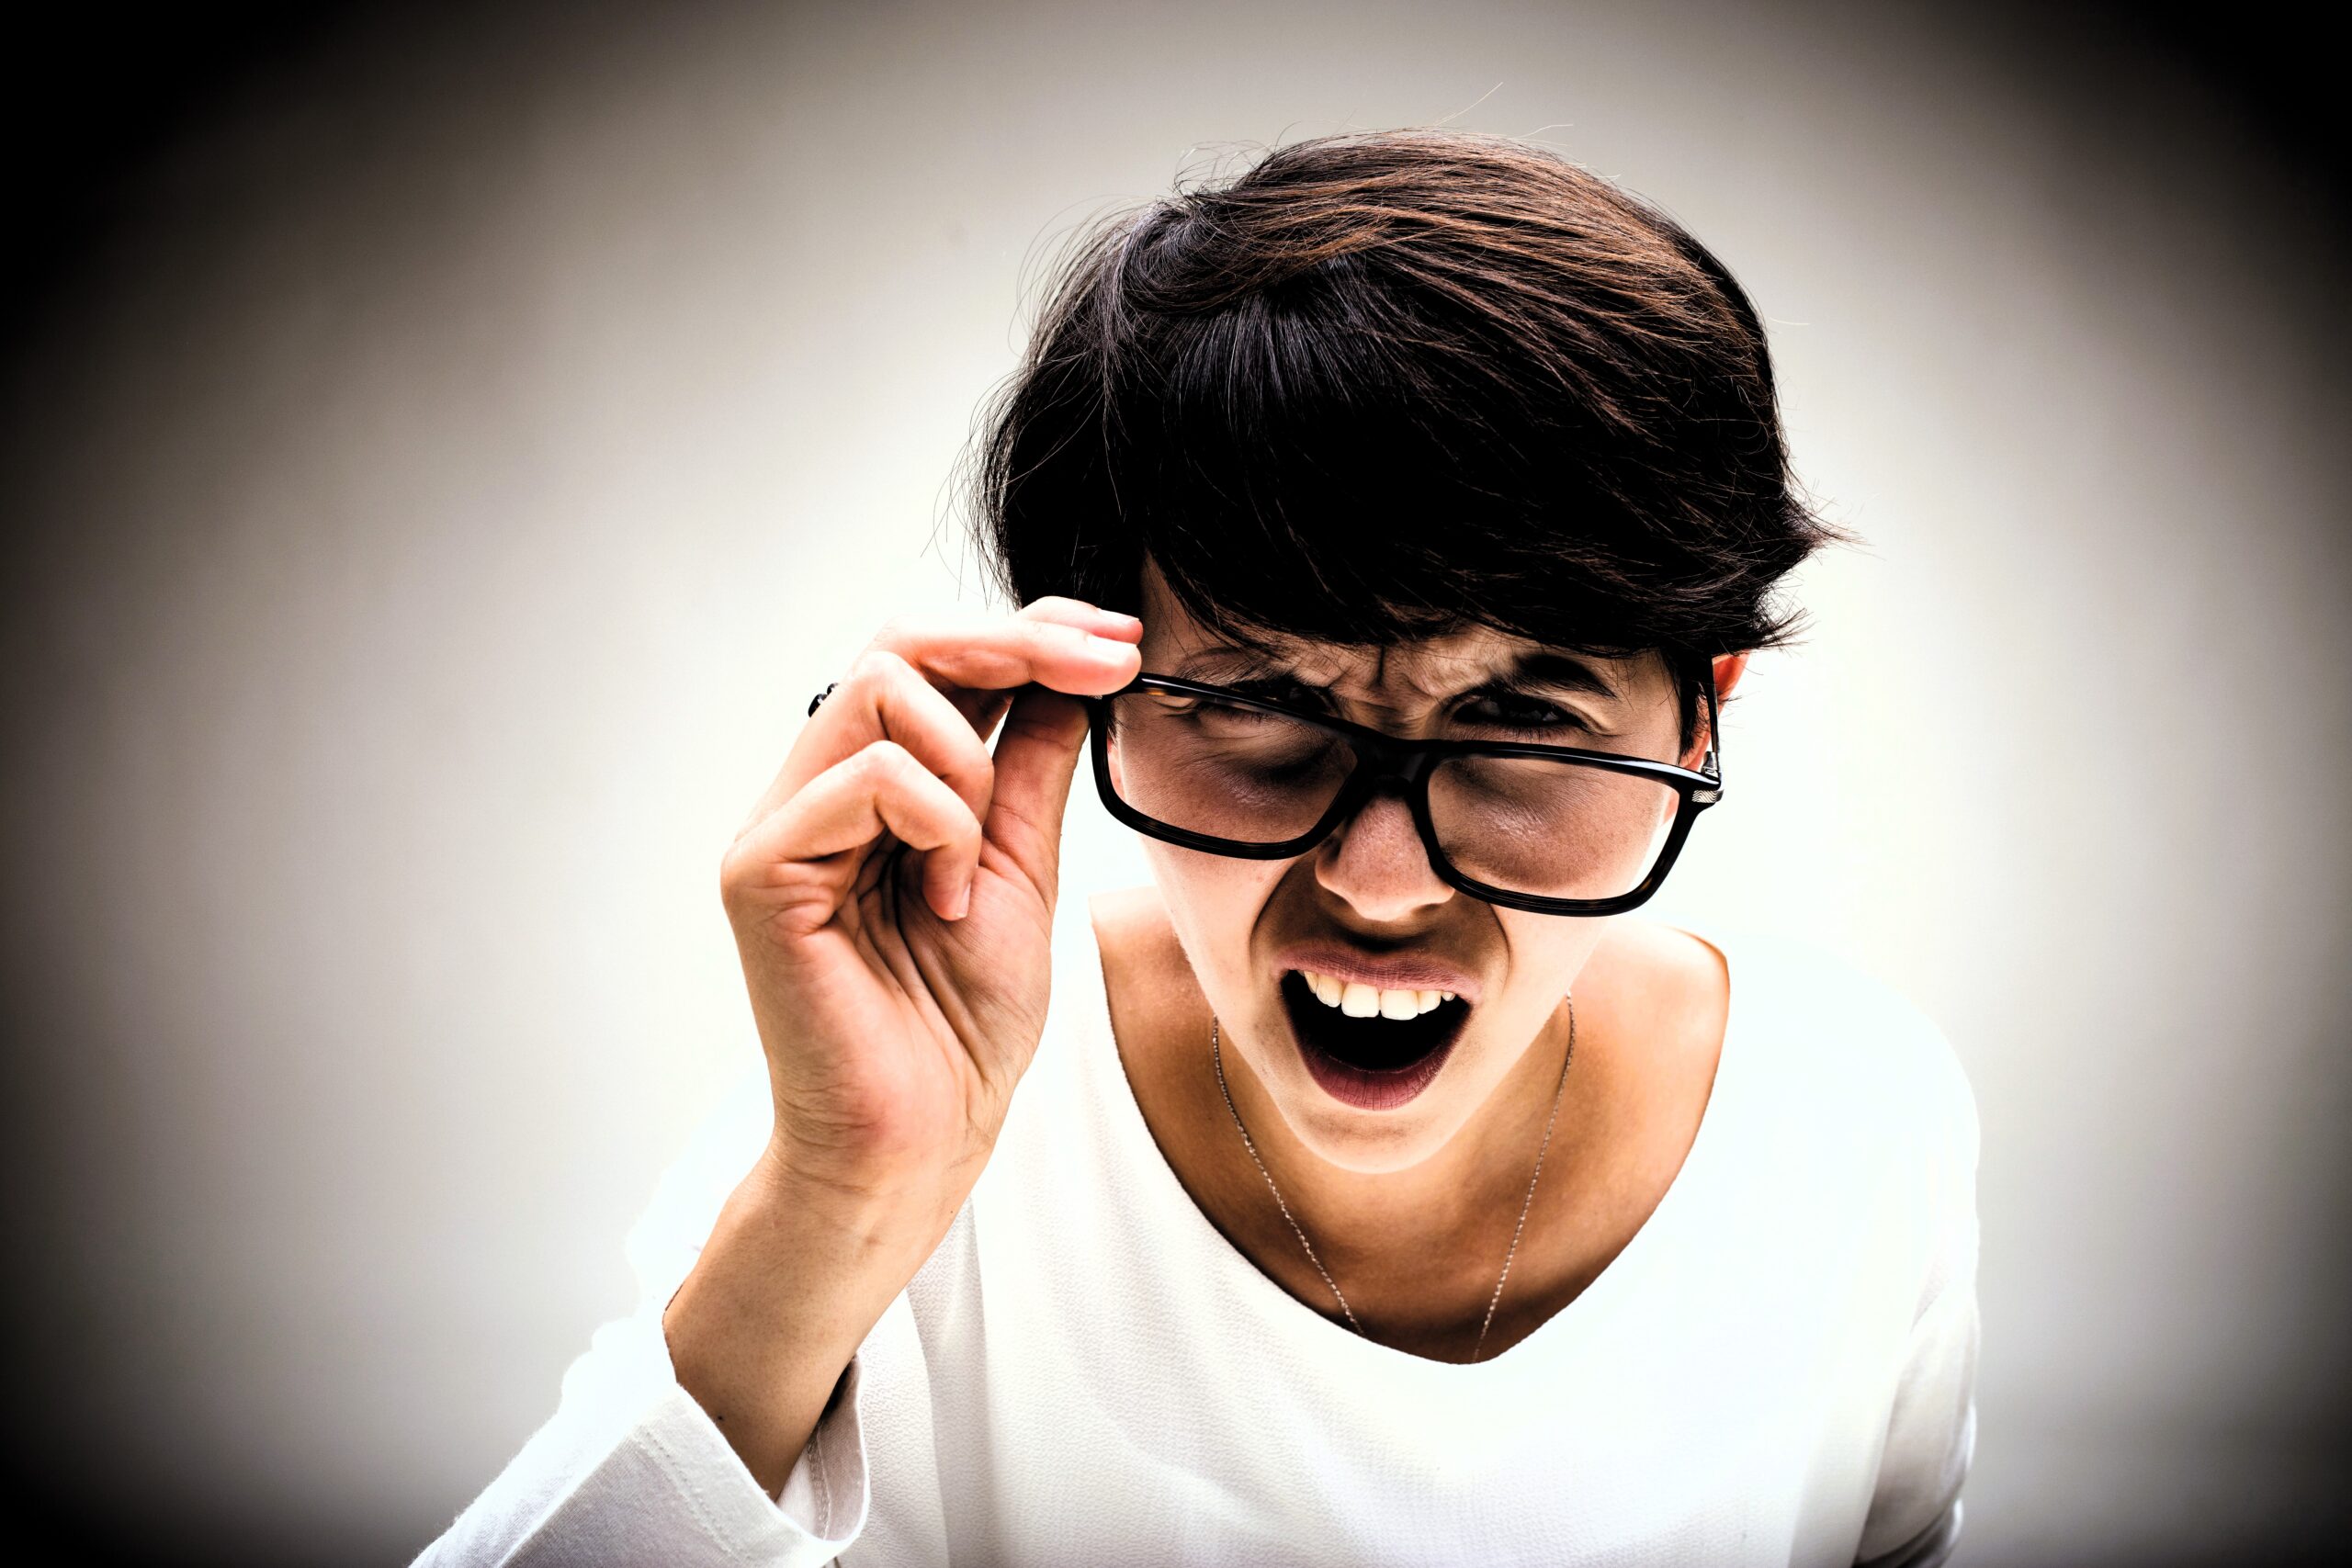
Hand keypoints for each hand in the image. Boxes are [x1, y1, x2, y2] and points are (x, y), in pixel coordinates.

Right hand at [719, 598, 1142, 1203]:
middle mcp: (817, 792)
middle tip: (1103, 666)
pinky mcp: (762, 869)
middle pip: (899, 645)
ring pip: (881, 687)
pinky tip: (945, 901)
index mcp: (874, 789)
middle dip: (1015, 644)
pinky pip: (868, 775)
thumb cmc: (961, 1026)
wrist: (925, 1138)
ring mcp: (782, 825)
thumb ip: (1029, 767)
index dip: (1024, 633)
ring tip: (978, 863)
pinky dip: (939, 824)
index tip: (1118, 642)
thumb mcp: (1022, 866)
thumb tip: (1073, 672)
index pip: (931, 660)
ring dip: (970, 765)